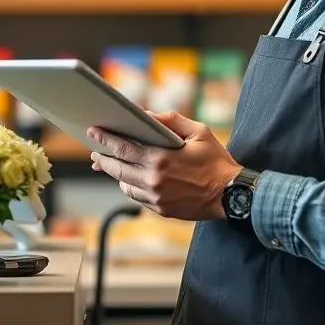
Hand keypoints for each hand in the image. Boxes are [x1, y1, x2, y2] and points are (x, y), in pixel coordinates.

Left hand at [87, 111, 240, 220]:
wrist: (231, 194)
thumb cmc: (216, 161)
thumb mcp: (198, 132)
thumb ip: (171, 121)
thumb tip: (147, 115)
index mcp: (161, 159)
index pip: (123, 148)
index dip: (106, 139)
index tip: (94, 131)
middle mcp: (154, 180)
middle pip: (118, 169)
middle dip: (102, 158)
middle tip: (93, 151)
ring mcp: (156, 198)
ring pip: (125, 185)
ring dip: (115, 173)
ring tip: (109, 164)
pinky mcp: (161, 210)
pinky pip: (137, 197)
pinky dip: (130, 186)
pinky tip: (130, 178)